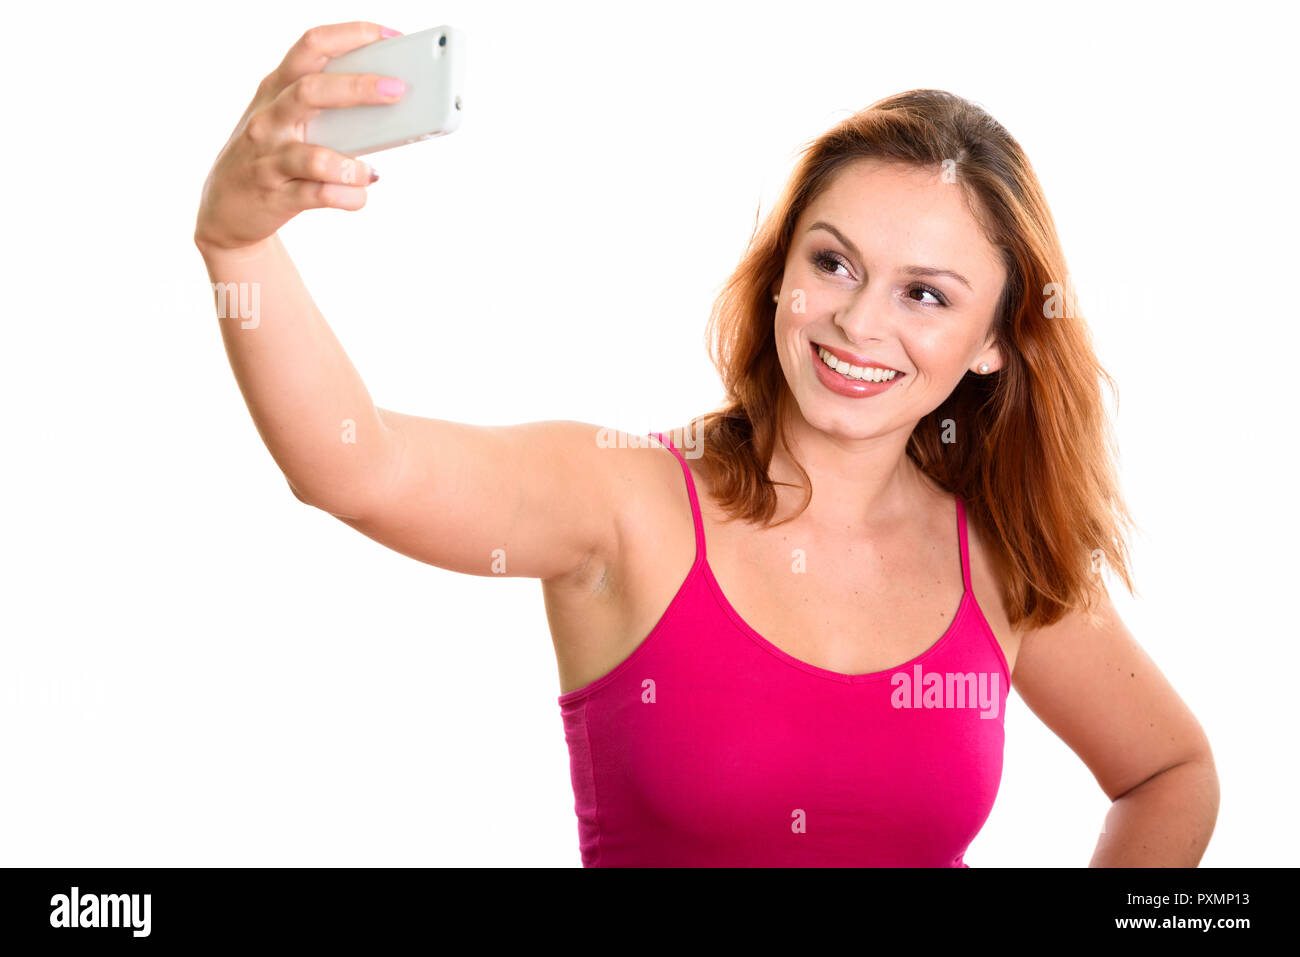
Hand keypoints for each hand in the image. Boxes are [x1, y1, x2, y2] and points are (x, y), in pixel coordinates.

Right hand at [194, 21, 404, 251]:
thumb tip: (386, 96)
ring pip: (315, 156)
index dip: (352, 35)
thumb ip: (325, 105)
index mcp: (276, 88)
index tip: (390, 35)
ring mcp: (270, 158)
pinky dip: (347, 196)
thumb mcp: (286, 119)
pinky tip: (358, 193)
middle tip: (398, 89)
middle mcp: (269, 118)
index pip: (312, 45)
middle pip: (311, 91)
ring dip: (350, 166)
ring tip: (368, 172)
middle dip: (358, 88)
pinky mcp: (276, 196)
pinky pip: (319, 195)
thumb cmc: (270, 155)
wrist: (227, 207)